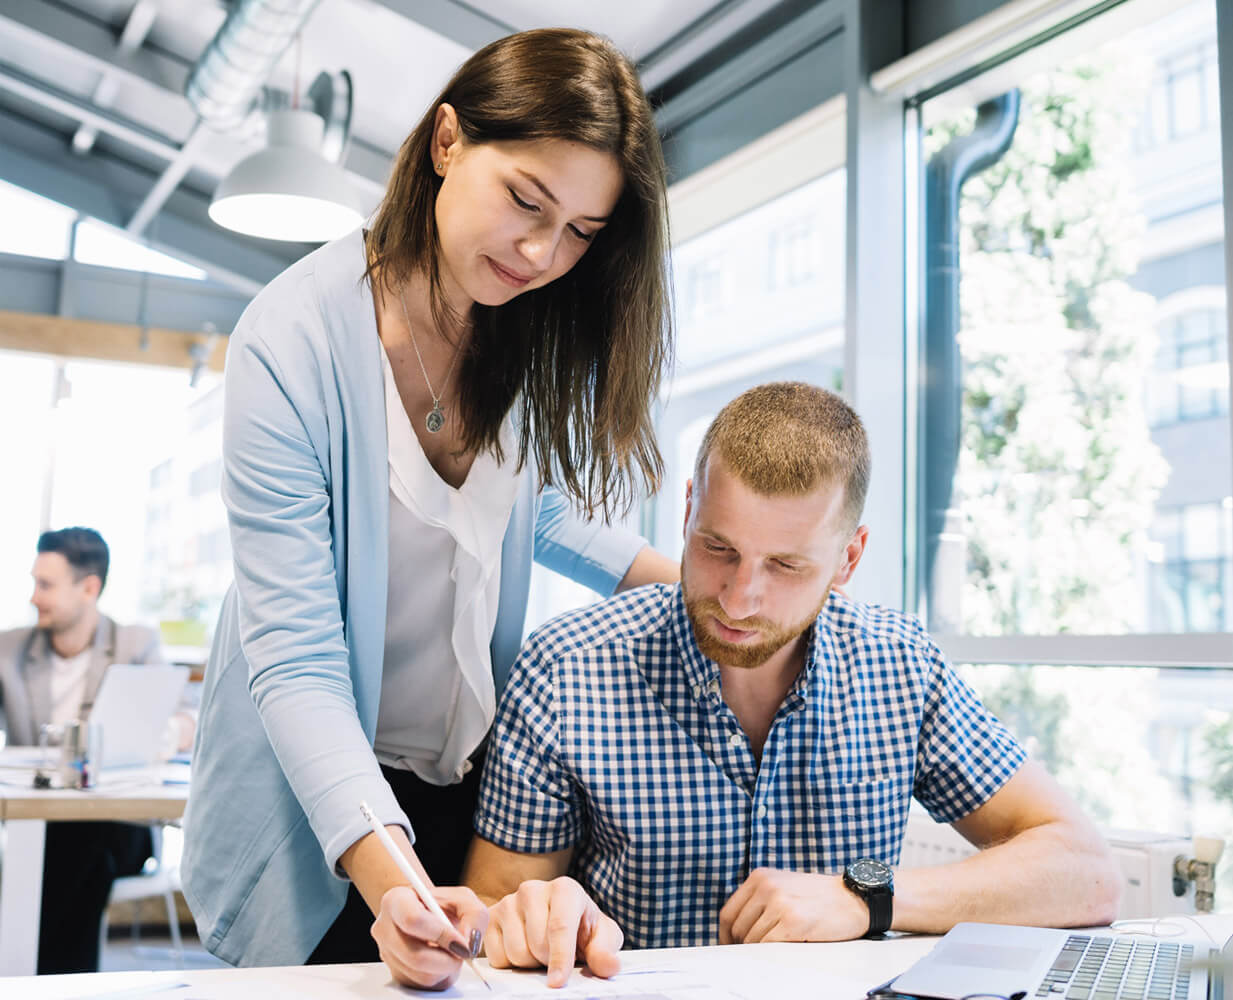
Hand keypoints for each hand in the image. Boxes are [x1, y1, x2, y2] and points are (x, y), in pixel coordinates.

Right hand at [371, 884, 487, 989]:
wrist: (425, 913)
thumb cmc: (442, 904)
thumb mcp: (462, 898)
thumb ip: (473, 914)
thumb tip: (469, 943)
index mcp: (396, 900)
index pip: (413, 920)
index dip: (441, 934)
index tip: (461, 941)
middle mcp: (384, 928)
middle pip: (415, 956)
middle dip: (448, 960)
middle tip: (463, 952)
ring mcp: (387, 953)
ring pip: (421, 975)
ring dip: (446, 969)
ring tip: (451, 952)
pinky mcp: (395, 973)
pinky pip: (423, 985)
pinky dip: (440, 976)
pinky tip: (442, 959)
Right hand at [485, 876, 622, 987]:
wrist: (558, 919)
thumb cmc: (582, 926)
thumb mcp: (601, 937)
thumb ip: (605, 951)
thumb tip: (610, 966)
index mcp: (565, 889)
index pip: (559, 926)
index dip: (560, 957)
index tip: (558, 982)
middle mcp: (533, 889)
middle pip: (536, 943)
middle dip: (548, 961)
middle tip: (557, 955)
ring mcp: (509, 901)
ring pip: (515, 951)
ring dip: (530, 963)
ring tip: (540, 951)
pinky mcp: (490, 918)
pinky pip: (496, 956)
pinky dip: (511, 963)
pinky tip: (523, 949)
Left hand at [719, 869, 867, 943]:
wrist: (853, 897)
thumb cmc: (820, 895)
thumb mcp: (783, 885)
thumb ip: (759, 899)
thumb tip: (737, 928)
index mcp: (760, 877)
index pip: (728, 912)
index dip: (726, 935)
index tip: (730, 946)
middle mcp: (766, 886)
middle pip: (738, 928)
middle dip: (743, 945)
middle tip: (755, 953)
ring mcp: (779, 903)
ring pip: (752, 940)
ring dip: (761, 949)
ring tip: (777, 947)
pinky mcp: (793, 922)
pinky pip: (768, 946)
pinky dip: (772, 953)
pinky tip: (784, 949)